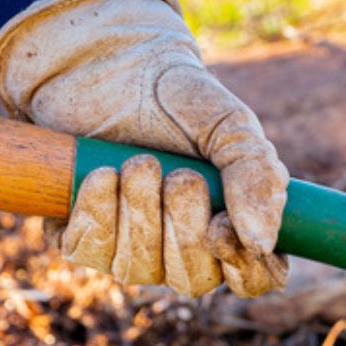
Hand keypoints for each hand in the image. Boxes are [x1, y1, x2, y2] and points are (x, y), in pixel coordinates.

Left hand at [0, 0, 288, 297]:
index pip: (253, 279)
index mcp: (233, 226)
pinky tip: (102, 174)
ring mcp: (131, 249)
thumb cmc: (174, 98)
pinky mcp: (82, 237)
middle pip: (193, 280)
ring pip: (138, 268)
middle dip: (183, 227)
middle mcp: (184, 249)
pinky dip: (97, 211)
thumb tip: (262, 242)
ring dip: (140, 213)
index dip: (243, 269)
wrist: (103, 65)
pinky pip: (89, 251)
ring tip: (139, 162)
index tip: (220, 230)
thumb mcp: (228, 124)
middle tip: (180, 175)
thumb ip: (257, 175)